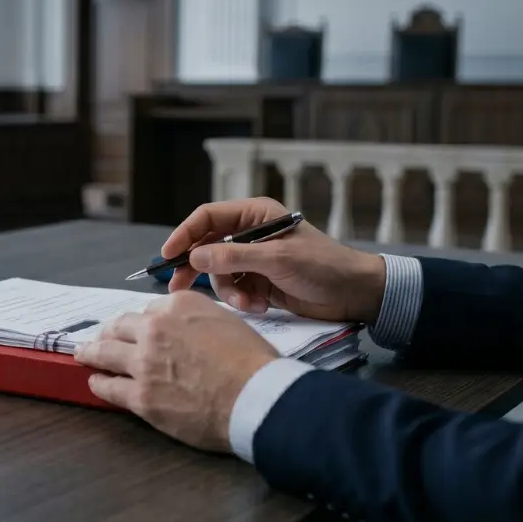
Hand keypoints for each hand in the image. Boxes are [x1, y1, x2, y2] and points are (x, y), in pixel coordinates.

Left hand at [74, 291, 279, 451]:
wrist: (255, 396)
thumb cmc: (251, 361)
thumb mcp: (225, 320)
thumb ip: (195, 319)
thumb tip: (182, 330)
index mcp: (177, 305)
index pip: (148, 310)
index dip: (142, 322)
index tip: (137, 329)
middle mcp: (155, 329)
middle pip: (120, 327)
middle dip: (109, 332)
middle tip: (102, 337)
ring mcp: (143, 363)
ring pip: (105, 353)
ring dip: (91, 351)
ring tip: (83, 353)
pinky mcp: (141, 396)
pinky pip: (109, 387)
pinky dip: (99, 382)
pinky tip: (95, 381)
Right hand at [163, 198, 386, 323]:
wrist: (354, 294)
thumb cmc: (322, 266)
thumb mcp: (276, 259)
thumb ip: (233, 256)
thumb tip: (194, 257)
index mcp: (255, 215)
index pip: (208, 218)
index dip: (185, 234)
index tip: (168, 255)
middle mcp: (250, 234)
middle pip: (207, 246)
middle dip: (197, 268)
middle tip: (177, 287)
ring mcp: (253, 260)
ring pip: (219, 273)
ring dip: (229, 292)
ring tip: (249, 303)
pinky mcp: (259, 282)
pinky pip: (234, 290)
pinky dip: (242, 300)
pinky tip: (260, 306)